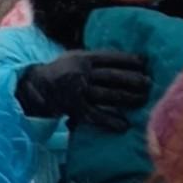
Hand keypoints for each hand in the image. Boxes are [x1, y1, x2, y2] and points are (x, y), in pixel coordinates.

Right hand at [16, 47, 151, 129]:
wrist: (33, 87)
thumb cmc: (59, 71)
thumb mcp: (73, 58)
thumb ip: (94, 59)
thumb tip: (122, 61)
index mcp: (82, 58)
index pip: (110, 57)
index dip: (128, 59)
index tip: (144, 62)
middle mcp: (81, 73)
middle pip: (112, 76)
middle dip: (132, 79)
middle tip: (149, 83)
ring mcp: (77, 91)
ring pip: (107, 95)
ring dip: (127, 98)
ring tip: (143, 100)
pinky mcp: (74, 108)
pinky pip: (95, 115)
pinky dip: (110, 121)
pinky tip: (124, 125)